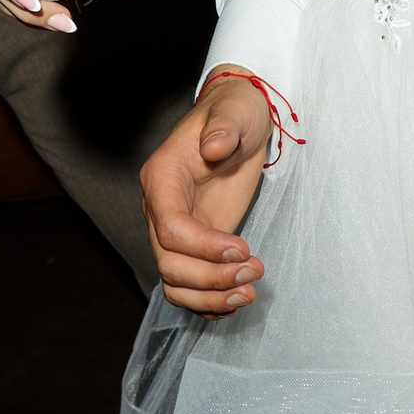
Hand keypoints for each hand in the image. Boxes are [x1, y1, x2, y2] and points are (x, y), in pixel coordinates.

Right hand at [140, 75, 273, 311]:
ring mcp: (176, 229)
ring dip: (210, 297)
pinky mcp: (195, 243)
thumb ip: (224, 127)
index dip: (202, 246)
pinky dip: (208, 302)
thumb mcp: (235, 111)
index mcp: (163, 177)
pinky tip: (236, 301)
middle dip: (211, 277)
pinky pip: (188, 285)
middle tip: (253, 271)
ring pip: (174, 281)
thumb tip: (214, 147)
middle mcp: (160, 208)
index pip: (169, 227)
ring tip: (249, 293)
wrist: (240, 120)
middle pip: (168, 262)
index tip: (242, 248)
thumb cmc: (235, 112)